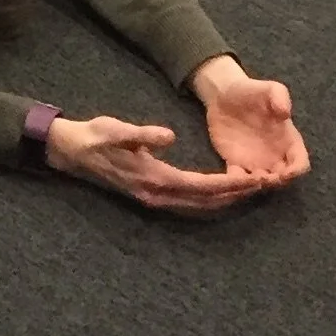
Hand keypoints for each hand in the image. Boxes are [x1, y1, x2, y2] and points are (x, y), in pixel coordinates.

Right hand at [46, 112, 271, 214]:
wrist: (71, 152)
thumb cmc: (94, 137)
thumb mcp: (115, 129)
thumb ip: (142, 134)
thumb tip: (170, 136)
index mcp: (153, 178)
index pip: (201, 185)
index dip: (228, 184)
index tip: (253, 179)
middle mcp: (157, 195)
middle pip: (205, 201)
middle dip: (235, 195)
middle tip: (264, 186)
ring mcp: (154, 199)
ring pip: (199, 205)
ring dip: (224, 200)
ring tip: (250, 191)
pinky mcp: (152, 196)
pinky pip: (188, 202)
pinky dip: (209, 200)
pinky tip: (220, 194)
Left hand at [190, 56, 309, 183]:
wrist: (223, 94)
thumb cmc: (250, 90)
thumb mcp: (267, 88)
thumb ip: (279, 96)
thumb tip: (285, 112)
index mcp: (288, 141)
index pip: (300, 163)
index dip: (296, 171)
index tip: (287, 173)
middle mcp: (275, 155)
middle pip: (283, 179)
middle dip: (276, 183)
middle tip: (263, 179)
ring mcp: (255, 161)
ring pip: (261, 183)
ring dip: (257, 185)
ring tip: (247, 178)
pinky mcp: (235, 163)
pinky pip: (238, 179)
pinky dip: (236, 183)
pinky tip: (231, 177)